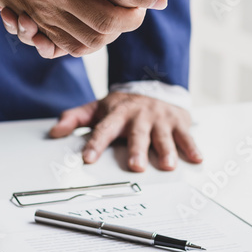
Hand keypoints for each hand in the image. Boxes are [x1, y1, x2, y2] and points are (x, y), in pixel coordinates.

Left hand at [49, 92, 201, 170]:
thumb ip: (76, 118)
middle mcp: (140, 116)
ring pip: (163, 136)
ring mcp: (160, 118)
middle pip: (137, 135)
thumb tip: (55, 132)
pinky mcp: (178, 122)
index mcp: (118, 114)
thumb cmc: (123, 105)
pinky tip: (196, 159)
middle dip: (137, 149)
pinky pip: (186, 136)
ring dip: (166, 150)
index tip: (88, 159)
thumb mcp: (97, 108)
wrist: (154, 85)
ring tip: (167, 165)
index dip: (96, 144)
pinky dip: (192, 147)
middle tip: (135, 166)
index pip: (104, 130)